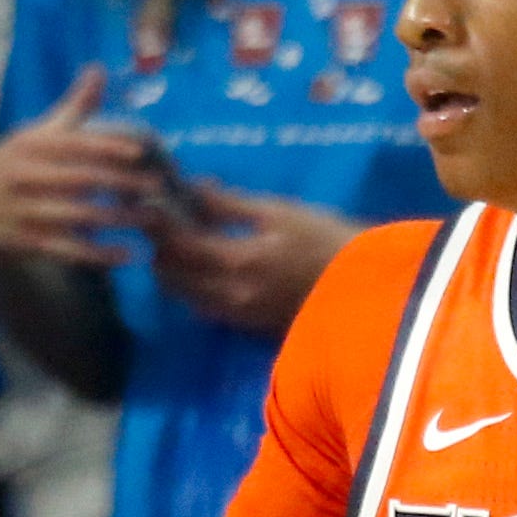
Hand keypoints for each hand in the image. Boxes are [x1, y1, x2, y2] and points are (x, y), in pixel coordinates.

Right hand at [0, 68, 157, 266]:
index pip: (74, 144)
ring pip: (79, 216)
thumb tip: (99, 69)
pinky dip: (98, 254)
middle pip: (82, 179)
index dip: (107, 146)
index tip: (140, 151)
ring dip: (117, 219)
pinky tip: (126, 255)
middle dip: (122, 183)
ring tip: (151, 219)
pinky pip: (68, 249)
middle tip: (158, 187)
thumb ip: (73, 107)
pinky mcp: (28, 241)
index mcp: (32, 146)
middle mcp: (27, 176)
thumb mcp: (36, 134)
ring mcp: (27, 211)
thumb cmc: (13, 164)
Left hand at [145, 187, 356, 337]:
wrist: (364, 290)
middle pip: (171, 276)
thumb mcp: (281, 211)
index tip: (152, 205)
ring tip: (179, 245)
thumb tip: (193, 190)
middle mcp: (230, 294)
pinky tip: (202, 268)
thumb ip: (231, 204)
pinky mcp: (247, 326)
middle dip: (159, 249)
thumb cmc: (327, 240)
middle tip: (161, 225)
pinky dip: (193, 288)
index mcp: (238, 260)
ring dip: (172, 271)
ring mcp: (237, 315)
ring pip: (184, 296)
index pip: (178, 244)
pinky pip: (204, 308)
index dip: (158, 225)